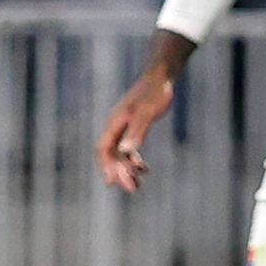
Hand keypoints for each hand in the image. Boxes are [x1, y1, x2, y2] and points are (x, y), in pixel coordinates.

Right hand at [96, 63, 176, 192]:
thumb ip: (136, 132)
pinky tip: (144, 169)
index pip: (104, 149)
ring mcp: (124, 126)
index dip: (106, 166)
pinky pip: (129, 148)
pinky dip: (134, 160)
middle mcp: (116, 126)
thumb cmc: (155, 93)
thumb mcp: (147, 114)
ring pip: (120, 154)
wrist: (162, 76)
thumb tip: (126, 152)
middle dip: (120, 173)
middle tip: (133, 189)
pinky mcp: (134, 125)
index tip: (112, 183)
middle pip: (112, 155)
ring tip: (138, 185)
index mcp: (115, 122)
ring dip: (127, 169)